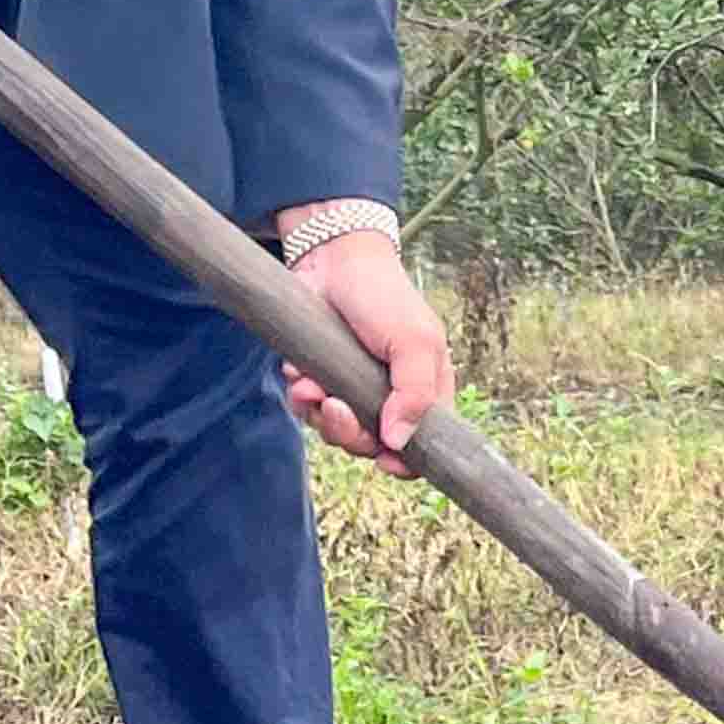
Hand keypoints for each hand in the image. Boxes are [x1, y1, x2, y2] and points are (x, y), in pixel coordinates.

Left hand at [281, 229, 448, 474]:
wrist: (332, 261)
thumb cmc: (383, 296)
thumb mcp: (414, 341)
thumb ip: (414, 393)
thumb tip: (399, 442)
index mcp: (424, 390)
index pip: (423, 445)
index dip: (405, 462)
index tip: (384, 461)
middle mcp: (389, 397)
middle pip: (372, 445)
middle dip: (349, 433)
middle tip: (334, 406)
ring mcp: (353, 390)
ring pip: (336, 432)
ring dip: (319, 413)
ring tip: (310, 385)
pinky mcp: (321, 380)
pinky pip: (308, 410)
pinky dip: (301, 396)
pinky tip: (300, 373)